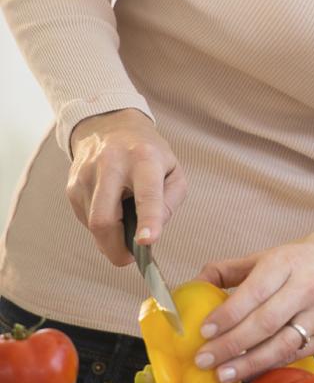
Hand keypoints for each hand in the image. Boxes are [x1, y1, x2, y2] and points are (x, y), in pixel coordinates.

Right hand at [67, 109, 185, 264]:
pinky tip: (112, 210)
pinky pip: (85, 219)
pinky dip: (101, 225)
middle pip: (104, 219)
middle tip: (131, 257)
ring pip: (92, 224)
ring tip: (125, 223)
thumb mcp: (173, 171)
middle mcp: (111, 165)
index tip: (146, 241)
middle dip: (116, 247)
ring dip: (110, 237)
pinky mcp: (71, 185)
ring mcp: (86, 175)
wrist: (109, 126)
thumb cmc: (149, 154)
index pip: (145, 194)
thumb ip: (170, 202)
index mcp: (143, 160)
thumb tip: (150, 233)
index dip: (148, 220)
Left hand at [192, 228, 313, 382]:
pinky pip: (296, 354)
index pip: (253, 292)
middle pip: (263, 323)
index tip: (203, 330)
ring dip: (247, 364)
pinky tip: (250, 373)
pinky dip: (270, 365)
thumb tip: (196, 282)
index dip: (227, 314)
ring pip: (280, 345)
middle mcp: (306, 289)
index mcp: (289, 262)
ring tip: (222, 374)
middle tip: (203, 358)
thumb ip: (237, 268)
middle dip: (229, 345)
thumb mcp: (280, 252)